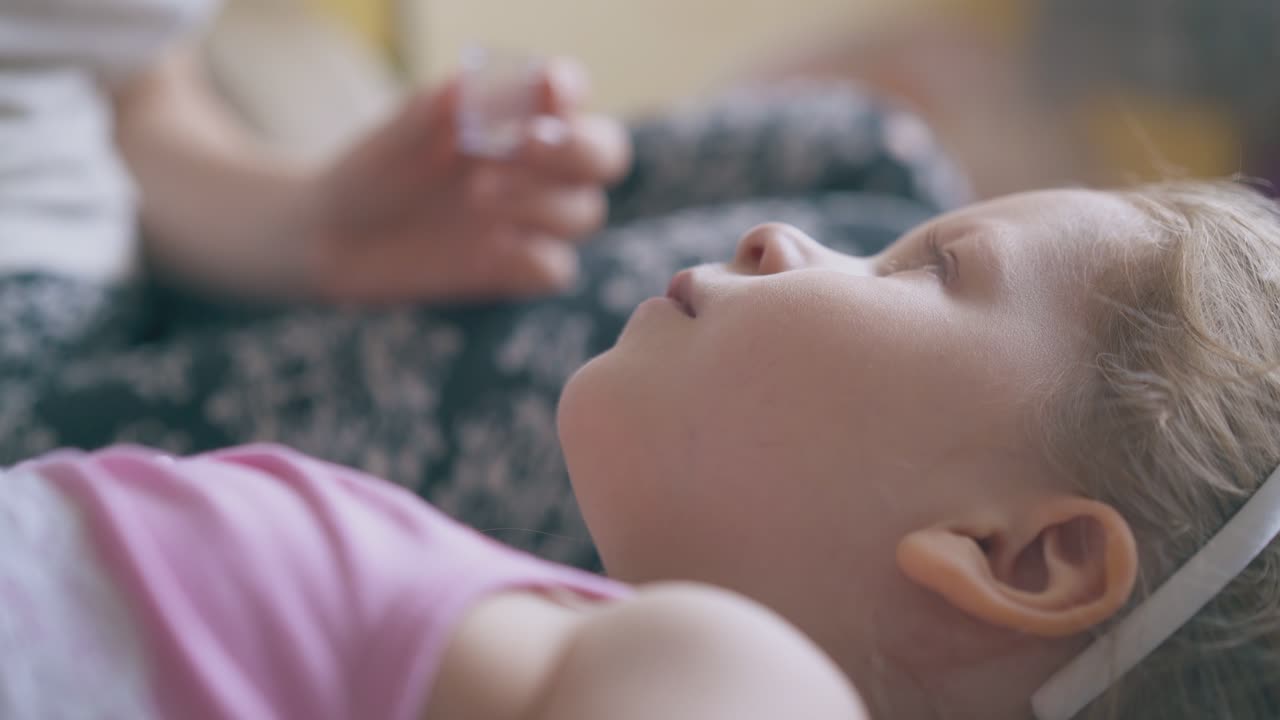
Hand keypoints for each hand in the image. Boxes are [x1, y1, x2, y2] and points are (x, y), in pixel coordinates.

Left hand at [303, 59, 631, 301]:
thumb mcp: (401, 133)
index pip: (571, 93)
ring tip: (476, 194)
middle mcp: (537, 168)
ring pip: (585, 212)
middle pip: (606, 155)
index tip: (545, 88)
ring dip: (541, 200)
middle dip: (578, 149)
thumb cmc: (374, 171)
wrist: (334, 236)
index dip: (570, 89)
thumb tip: (468, 89)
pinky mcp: (515, 270)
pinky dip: (533, 254)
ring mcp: (531, 221)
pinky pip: (556, 269)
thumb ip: (439, 111)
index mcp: (520, 118)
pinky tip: (487, 245)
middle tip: (524, 145)